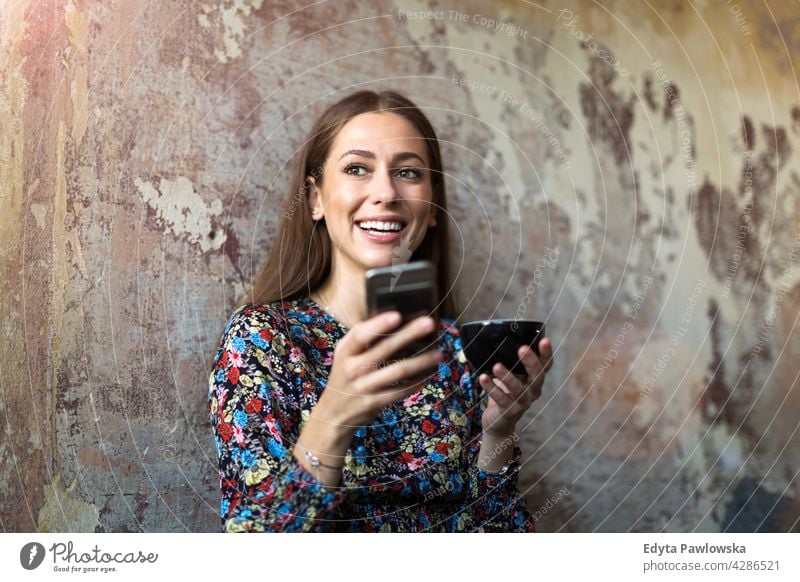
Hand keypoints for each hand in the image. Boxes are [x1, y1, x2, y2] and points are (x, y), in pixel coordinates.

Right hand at [315, 310, 443, 428]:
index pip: (360, 334)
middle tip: (429, 323)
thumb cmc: (346, 376)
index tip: (398, 315)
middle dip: (409, 334)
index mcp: (345, 351)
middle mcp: (351, 368)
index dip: (379, 325)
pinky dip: (417, 382)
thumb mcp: (346, 356)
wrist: (333, 414)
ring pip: (397, 371)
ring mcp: (362, 387)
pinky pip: (400, 391)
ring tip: (438, 354)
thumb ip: (363, 340)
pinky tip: (428, 374)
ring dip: (421, 361)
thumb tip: (395, 318)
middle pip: (384, 349)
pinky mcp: (373, 403)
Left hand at [478, 338, 553, 437]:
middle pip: (537, 376)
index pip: (546, 365)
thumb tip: (497, 337)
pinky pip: (501, 400)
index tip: (544, 340)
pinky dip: (491, 388)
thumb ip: (510, 361)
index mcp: (535, 379)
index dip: (546, 353)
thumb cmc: (505, 392)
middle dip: (530, 362)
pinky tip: (483, 378)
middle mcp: (533, 391)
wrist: (499, 422)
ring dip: (507, 377)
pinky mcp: (509, 412)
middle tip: (522, 348)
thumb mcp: (511, 375)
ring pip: (518, 390)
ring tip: (496, 366)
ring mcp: (523, 403)